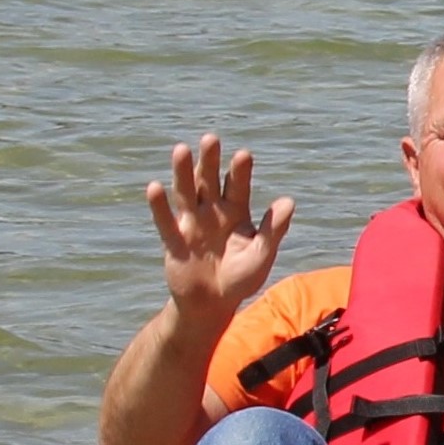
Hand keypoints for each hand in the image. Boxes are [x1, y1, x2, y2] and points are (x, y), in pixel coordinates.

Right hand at [146, 134, 295, 323]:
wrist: (212, 305)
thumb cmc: (241, 279)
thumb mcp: (261, 255)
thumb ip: (274, 230)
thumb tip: (289, 201)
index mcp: (235, 213)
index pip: (238, 187)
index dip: (240, 172)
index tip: (244, 155)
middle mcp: (211, 212)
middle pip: (209, 181)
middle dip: (210, 162)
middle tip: (211, 139)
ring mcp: (191, 224)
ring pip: (186, 193)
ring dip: (183, 173)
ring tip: (181, 150)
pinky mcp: (174, 241)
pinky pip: (166, 222)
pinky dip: (159, 206)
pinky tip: (154, 187)